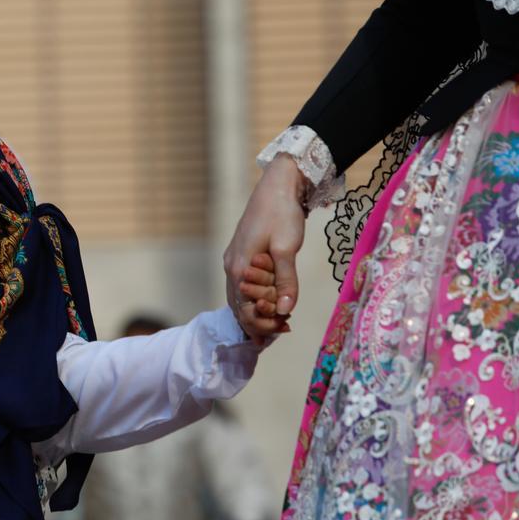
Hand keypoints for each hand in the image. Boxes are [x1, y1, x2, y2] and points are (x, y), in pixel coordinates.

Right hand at [224, 153, 308, 341]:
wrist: (277, 187)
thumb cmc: (282, 215)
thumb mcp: (287, 249)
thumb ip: (285, 281)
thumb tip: (286, 310)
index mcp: (240, 268)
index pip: (246, 308)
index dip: (263, 324)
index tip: (284, 330)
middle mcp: (231, 267)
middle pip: (239, 306)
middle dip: (258, 322)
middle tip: (282, 332)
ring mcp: (233, 261)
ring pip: (239, 297)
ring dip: (255, 312)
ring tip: (275, 325)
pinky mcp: (240, 254)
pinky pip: (242, 285)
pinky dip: (253, 298)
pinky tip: (266, 303)